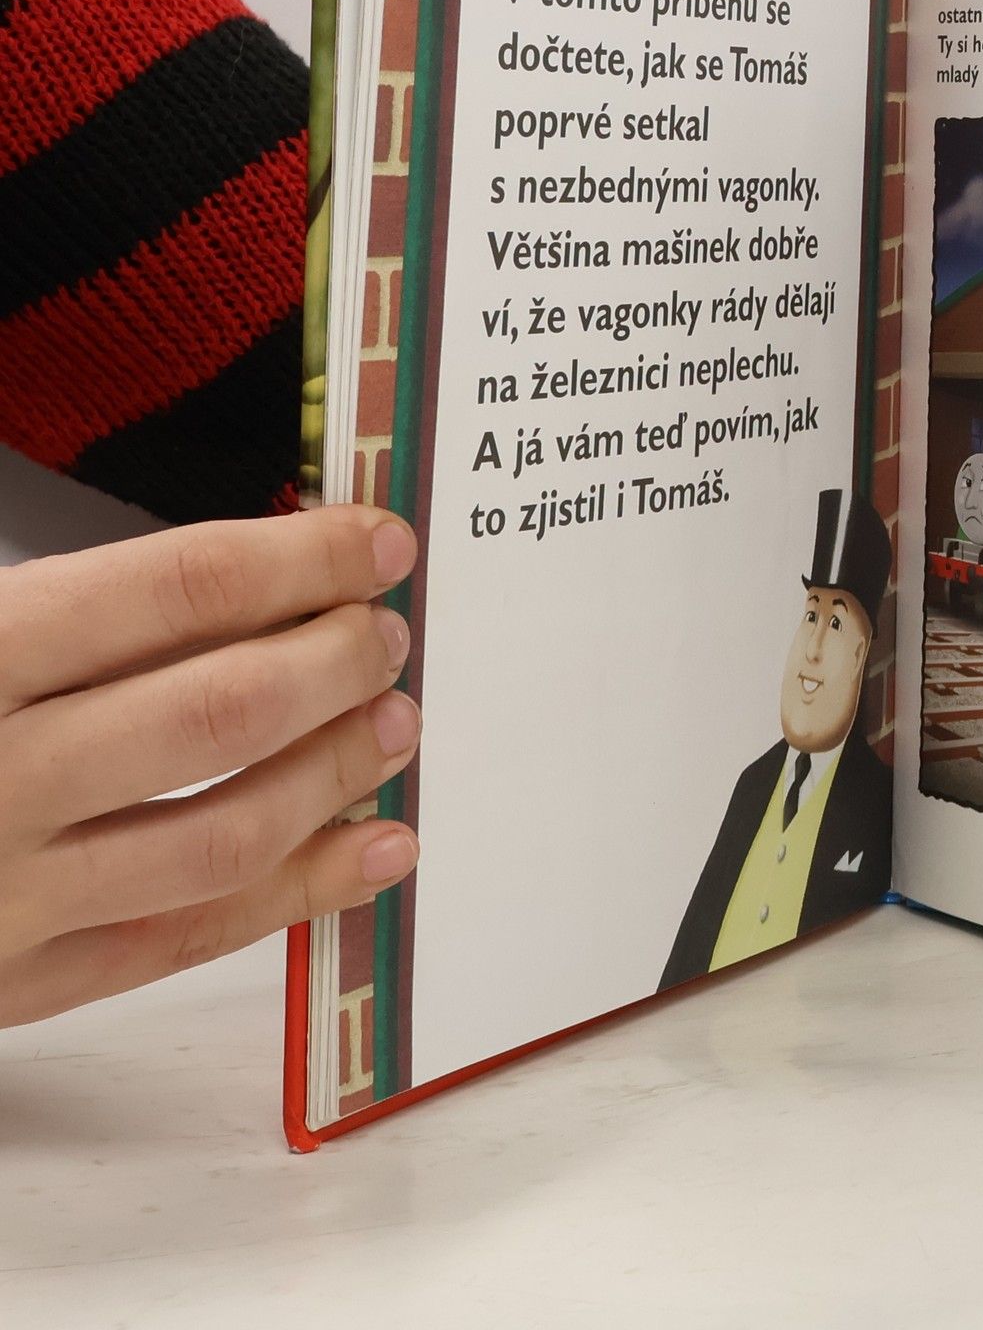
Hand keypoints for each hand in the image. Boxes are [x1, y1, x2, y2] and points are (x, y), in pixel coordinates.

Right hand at [0, 507, 421, 1026]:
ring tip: (397, 722)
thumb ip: (76, 607)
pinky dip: (302, 893)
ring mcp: (3, 898)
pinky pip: (185, 941)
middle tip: (388, 632)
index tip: (376, 539)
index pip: (173, 589)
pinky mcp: (12, 988)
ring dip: (335, 771)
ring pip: (223, 832)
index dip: (299, 557)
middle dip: (333, 661)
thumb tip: (255, 570)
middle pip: (217, 709)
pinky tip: (381, 846)